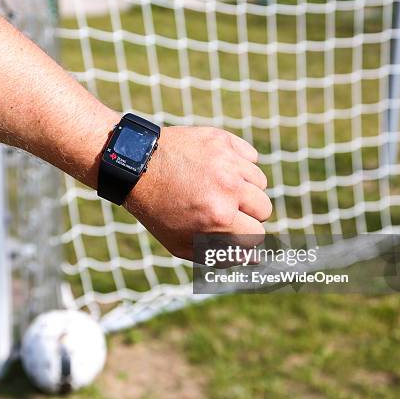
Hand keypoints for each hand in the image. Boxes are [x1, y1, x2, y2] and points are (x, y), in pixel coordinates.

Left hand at [125, 126, 271, 259]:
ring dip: (244, 189)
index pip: (257, 235)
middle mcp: (228, 189)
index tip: (228, 230)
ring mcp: (228, 161)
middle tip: (224, 208)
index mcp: (219, 218)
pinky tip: (218, 169)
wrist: (135, 166)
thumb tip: (255, 258)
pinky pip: (250, 157)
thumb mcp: (181, 244)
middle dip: (247, 214)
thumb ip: (220, 256)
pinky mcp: (223, 140)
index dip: (242, 236)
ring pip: (260, 182)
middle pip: (264, 209)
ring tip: (218, 188)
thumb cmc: (157, 210)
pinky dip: (240, 164)